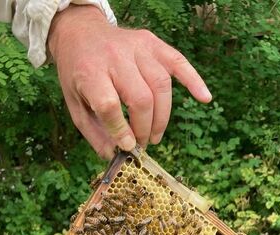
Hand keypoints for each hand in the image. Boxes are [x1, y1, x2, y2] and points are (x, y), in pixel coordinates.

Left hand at [48, 5, 211, 158]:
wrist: (81, 33)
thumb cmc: (78, 73)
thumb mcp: (75, 105)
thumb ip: (94, 133)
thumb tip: (115, 156)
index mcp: (91, 72)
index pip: (110, 105)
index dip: (121, 130)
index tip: (127, 146)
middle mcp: (116, 56)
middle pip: (141, 98)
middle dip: (144, 128)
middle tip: (142, 143)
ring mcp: (137, 48)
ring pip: (161, 85)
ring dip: (162, 117)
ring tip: (154, 136)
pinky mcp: (153, 44)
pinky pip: (178, 62)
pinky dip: (194, 80)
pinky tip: (205, 98)